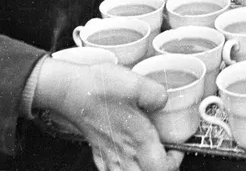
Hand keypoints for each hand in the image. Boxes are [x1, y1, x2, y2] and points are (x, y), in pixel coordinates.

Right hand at [33, 59, 182, 170]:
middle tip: (166, 154)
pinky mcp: (97, 149)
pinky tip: (125, 161)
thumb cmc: (97, 87)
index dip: (175, 161)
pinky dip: (121, 169)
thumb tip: (164, 100)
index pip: (162, 167)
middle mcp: (123, 151)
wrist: (68, 90)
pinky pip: (111, 170)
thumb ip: (156, 94)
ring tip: (149, 159)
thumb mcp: (135, 83)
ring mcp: (108, 153)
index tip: (178, 147)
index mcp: (137, 137)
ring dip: (142, 170)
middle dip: (160, 168)